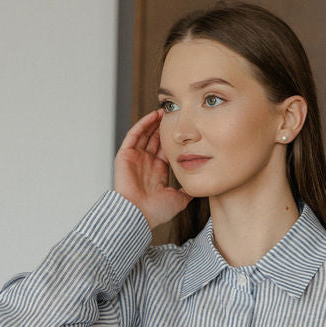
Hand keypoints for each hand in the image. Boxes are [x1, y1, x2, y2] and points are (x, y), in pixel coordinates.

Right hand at [114, 108, 192, 230]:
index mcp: (157, 172)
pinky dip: (143, 124)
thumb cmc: (155, 211)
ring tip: (165, 111)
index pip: (166, 150)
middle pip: (155, 140)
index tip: (184, 129)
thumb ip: (188, 191)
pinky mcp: (125, 155)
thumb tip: (201, 187)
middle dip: (164, 127)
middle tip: (175, 115)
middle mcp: (146, 163)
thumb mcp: (178, 200)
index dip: (174, 139)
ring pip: (145, 134)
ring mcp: (135, 158)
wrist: (138, 215)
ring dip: (154, 122)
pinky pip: (134, 135)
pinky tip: (153, 116)